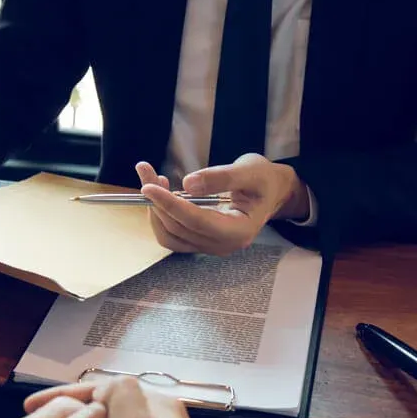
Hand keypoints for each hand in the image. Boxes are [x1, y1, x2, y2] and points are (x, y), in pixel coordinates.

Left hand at [135, 154, 309, 255]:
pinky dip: (161, 215)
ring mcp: (210, 246)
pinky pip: (172, 234)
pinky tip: (161, 193)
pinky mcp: (200, 241)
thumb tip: (188, 184)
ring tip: (152, 180)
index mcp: (239, 231)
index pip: (196, 221)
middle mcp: (223, 245)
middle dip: (157, 201)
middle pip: (179, 228)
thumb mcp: (250, 171)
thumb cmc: (263, 180)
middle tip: (146, 171)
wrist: (270, 191)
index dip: (170, 204)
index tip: (148, 186)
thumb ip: (222, 177)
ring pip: (170, 235)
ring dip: (155, 209)